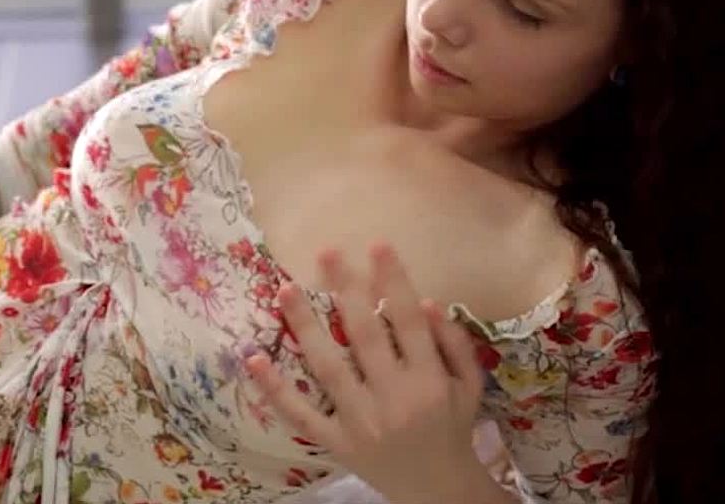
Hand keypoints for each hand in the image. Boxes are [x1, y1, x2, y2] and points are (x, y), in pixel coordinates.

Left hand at [244, 243, 485, 503]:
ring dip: (304, 326)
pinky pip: (300, 415)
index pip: (409, 321)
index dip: (393, 281)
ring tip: (285, 290)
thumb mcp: (470, 386)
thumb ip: (453, 343)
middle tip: (326, 252)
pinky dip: (276, 389)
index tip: (377, 245)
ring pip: (327, 368)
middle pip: (364, 335)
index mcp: (429, 381)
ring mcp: (360, 423)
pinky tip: (254, 359)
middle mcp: (393, 399)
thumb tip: (426, 300)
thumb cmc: (453, 427)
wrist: (437, 490)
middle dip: (345, 290)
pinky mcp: (336, 443)